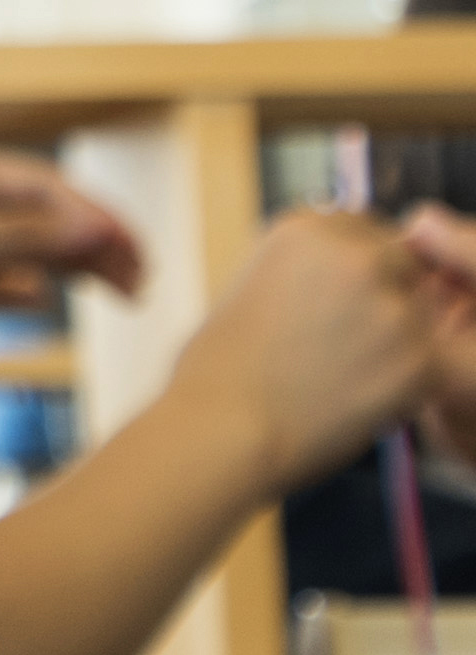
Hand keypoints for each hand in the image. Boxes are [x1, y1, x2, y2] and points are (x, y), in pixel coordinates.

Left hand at [0, 151, 145, 327]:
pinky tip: (40, 299)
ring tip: (130, 294)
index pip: (48, 188)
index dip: (93, 215)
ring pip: (45, 249)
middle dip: (100, 244)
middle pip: (54, 217)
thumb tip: (98, 226)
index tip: (130, 247)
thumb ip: (27, 236)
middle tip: (142, 277)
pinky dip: (39, 288)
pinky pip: (19, 279)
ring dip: (85, 268)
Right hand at [176, 204, 475, 484]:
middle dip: (385, 293)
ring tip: (341, 370)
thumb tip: (347, 271)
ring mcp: (393, 308)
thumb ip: (308, 266)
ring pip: (420, 314)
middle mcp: (355, 257)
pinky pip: (431, 362)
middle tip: (343, 337)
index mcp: (306, 229)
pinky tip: (356, 392)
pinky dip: (404, 380)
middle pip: (402, 263)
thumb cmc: (222, 365)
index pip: (362, 227)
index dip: (354, 265)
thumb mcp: (253, 283)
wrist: (225, 426)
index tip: (334, 297)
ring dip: (397, 338)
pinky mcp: (421, 359)